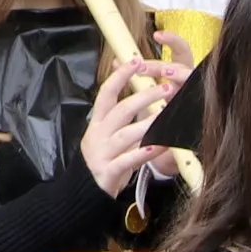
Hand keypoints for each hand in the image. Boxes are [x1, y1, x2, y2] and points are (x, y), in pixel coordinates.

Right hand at [79, 57, 180, 192]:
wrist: (84, 191)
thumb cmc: (103, 158)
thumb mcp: (107, 133)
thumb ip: (119, 112)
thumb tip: (133, 85)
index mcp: (97, 122)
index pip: (106, 92)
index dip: (120, 75)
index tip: (136, 60)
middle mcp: (97, 134)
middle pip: (119, 110)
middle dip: (143, 97)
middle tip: (165, 88)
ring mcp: (102, 153)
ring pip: (125, 135)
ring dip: (147, 124)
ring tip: (166, 117)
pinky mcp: (108, 172)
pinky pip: (127, 161)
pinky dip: (142, 153)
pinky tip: (158, 147)